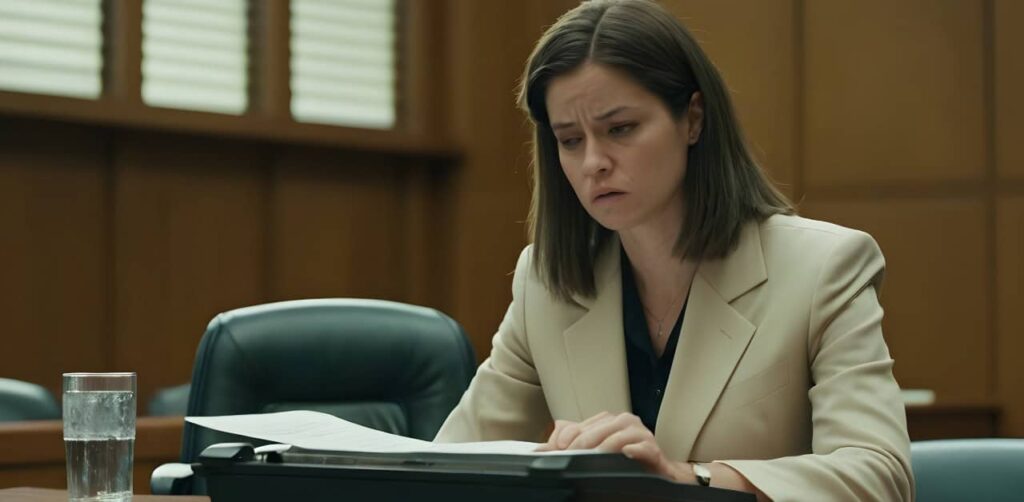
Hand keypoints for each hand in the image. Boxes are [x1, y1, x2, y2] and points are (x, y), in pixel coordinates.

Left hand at [536, 412, 694, 482]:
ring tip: (590, 456)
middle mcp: (624, 422)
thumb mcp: (594, 450)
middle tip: (569, 455)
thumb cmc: (623, 460)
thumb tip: (540, 448)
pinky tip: (626, 454)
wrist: (657, 471)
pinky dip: (635, 450)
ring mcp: (640, 434)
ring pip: (619, 435)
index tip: (556, 449)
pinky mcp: (653, 449)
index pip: (583, 424)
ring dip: (603, 446)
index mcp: (608, 420)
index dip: (567, 436)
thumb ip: (571, 445)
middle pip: (599, 428)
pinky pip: (644, 448)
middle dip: (582, 442)